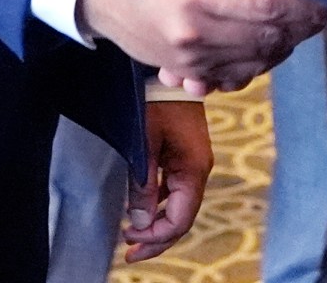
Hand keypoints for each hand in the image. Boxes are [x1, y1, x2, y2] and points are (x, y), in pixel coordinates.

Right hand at [78, 0, 326, 91]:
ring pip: (259, 60)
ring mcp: (189, 59)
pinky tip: (276, 37)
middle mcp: (190, 32)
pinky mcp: (190, 74)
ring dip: (288, 41)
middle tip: (324, 4)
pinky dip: (265, 60)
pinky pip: (241, 75)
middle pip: (266, 36)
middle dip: (302, 22)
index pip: (261, 3)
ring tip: (307, 19)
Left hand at [122, 100, 210, 261]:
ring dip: (156, 224)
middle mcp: (198, 170)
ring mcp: (193, 164)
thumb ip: (142, 185)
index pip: (180, 220)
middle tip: (129, 254)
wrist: (168, 72)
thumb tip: (138, 223)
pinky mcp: (185, 157)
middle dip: (156, 239)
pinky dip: (159, 206)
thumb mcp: (143, 144)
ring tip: (131, 237)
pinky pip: (175, 191)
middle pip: (182, 219)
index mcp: (193, 170)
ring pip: (179, 207)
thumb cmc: (154, 103)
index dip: (155, 237)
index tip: (127, 240)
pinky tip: (141, 211)